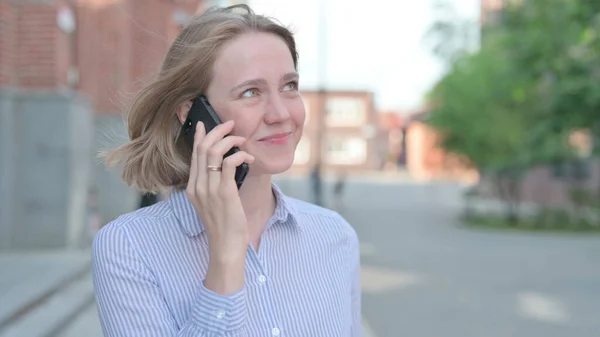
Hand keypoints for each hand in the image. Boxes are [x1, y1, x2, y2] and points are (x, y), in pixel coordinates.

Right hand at [185, 120, 253, 293]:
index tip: (206, 124)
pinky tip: (248, 158)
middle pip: (203, 148)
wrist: (225, 246)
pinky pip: (229, 163)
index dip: (200, 136)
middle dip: (217, 131)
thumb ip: (212, 186)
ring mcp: (209, 189)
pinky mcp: (224, 192)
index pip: (194, 154)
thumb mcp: (212, 204)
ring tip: (242, 139)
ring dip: (229, 140)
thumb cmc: (224, 226)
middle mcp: (197, 186)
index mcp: (192, 188)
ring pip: (214, 152)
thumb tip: (224, 167)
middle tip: (231, 125)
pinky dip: (239, 155)